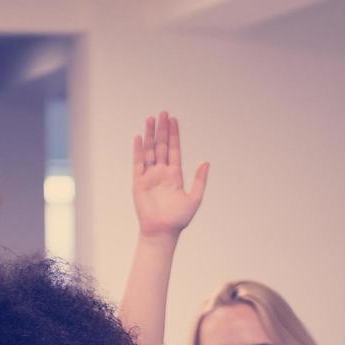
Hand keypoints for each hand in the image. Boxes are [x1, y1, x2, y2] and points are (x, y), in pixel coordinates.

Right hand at [131, 111, 207, 238]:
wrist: (162, 231)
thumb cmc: (179, 219)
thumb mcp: (194, 198)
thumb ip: (199, 180)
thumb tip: (206, 162)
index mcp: (175, 174)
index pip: (174, 149)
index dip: (174, 135)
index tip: (173, 120)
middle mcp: (162, 172)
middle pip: (162, 146)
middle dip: (162, 130)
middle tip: (163, 113)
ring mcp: (150, 176)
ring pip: (150, 151)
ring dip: (150, 135)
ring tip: (150, 119)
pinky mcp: (139, 182)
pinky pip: (138, 163)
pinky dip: (138, 150)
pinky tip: (139, 138)